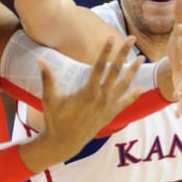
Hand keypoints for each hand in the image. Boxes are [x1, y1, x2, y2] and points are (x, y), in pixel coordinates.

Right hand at [19, 35, 143, 171]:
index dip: (106, 51)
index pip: (100, 66)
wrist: (64, 143)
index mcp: (88, 91)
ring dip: (133, 71)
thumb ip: (47, 78)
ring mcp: (107, 107)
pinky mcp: (110, 115)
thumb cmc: (55, 120)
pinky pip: (124, 103)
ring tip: (141, 58)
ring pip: (124, 84)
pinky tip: (140, 88)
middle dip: (124, 53)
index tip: (112, 37)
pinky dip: (133, 95)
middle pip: (116, 71)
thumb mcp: (49, 98)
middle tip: (131, 39)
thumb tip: (40, 60)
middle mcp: (101, 97)